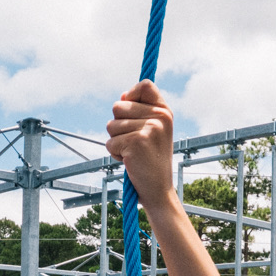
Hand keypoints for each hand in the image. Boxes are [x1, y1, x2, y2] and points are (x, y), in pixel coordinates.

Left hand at [105, 81, 175, 209]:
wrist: (159, 190)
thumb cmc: (152, 160)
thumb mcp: (154, 130)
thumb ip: (141, 111)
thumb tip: (122, 97)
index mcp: (165, 112)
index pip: (145, 85)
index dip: (131, 94)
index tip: (131, 112)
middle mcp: (159, 117)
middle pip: (118, 106)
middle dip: (118, 125)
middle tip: (133, 142)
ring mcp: (149, 129)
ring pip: (111, 125)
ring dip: (116, 141)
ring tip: (132, 152)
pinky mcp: (135, 143)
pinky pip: (110, 142)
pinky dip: (115, 154)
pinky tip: (129, 161)